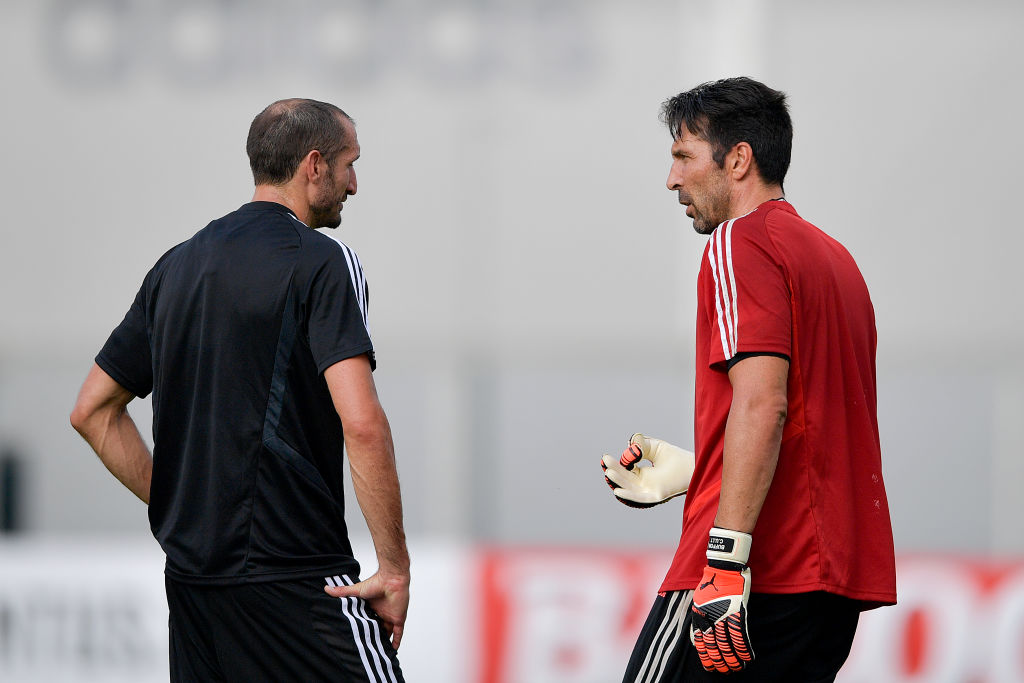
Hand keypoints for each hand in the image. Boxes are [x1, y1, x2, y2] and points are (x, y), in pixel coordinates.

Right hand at [325, 571, 409, 648]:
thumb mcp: (356, 590)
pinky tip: (392, 650)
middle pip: (377, 627)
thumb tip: (326, 588)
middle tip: (365, 647)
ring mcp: (390, 616)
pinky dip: (396, 641)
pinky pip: (398, 633)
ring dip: (383, 640)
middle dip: (372, 636)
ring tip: (377, 651)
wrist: (392, 580)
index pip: (367, 619)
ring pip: (387, 632)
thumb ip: (342, 591)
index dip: (363, 627)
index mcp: (372, 606)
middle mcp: (381, 612)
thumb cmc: (376, 582)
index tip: (356, 635)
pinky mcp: (398, 619)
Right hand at [601, 433, 693, 507]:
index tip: (606, 457)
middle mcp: (644, 484)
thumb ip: (641, 445)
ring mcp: (649, 490)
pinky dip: (629, 496)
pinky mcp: (657, 495)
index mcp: (642, 474)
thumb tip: (629, 445)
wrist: (693, 465)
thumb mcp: (654, 447)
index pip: (624, 470)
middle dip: (613, 470)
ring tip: (608, 472)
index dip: (614, 465)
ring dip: (618, 481)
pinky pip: (640, 498)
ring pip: (629, 488)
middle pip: (624, 478)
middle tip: (605, 460)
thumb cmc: (675, 457)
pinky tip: (618, 491)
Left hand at [689, 528, 753, 672]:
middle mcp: (709, 618)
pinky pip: (740, 635)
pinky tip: (748, 657)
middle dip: (720, 662)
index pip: (700, 643)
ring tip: (738, 668)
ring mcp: (723, 616)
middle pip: (714, 647)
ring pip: (728, 644)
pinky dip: (744, 648)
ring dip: (733, 659)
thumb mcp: (699, 600)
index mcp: (699, 616)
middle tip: (725, 671)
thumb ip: (700, 618)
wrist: (723, 567)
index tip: (711, 668)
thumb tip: (698, 636)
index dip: (706, 658)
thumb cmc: (712, 582)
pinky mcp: (737, 612)